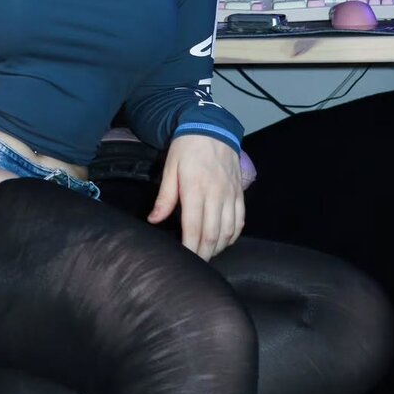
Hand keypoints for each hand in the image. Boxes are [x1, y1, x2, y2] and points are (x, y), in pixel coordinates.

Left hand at [147, 135, 243, 259]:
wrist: (212, 128)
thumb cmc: (186, 148)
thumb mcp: (170, 168)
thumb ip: (164, 198)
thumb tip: (154, 220)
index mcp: (195, 189)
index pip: (193, 228)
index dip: (189, 249)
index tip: (184, 261)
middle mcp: (216, 195)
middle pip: (212, 235)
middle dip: (203, 254)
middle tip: (195, 266)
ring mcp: (230, 195)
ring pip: (228, 231)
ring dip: (218, 248)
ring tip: (207, 255)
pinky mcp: (239, 193)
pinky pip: (240, 221)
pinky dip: (233, 236)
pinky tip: (224, 241)